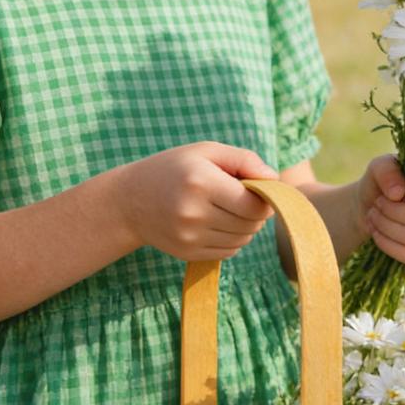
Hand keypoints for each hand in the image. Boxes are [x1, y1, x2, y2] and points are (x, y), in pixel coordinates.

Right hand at [116, 141, 276, 260]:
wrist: (130, 200)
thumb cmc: (175, 169)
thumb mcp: (206, 151)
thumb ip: (244, 160)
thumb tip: (274, 179)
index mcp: (201, 182)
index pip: (253, 204)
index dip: (264, 199)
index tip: (256, 190)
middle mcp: (194, 212)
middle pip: (250, 224)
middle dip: (255, 213)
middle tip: (242, 199)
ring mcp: (189, 236)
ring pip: (242, 240)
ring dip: (245, 228)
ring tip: (228, 211)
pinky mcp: (187, 252)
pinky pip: (228, 252)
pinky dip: (231, 240)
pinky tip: (216, 224)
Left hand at [354, 154, 404, 269]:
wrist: (381, 208)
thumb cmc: (390, 182)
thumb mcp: (383, 167)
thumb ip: (388, 170)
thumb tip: (398, 193)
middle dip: (400, 213)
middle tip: (379, 204)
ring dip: (391, 229)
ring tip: (374, 216)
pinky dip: (393, 248)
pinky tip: (378, 235)